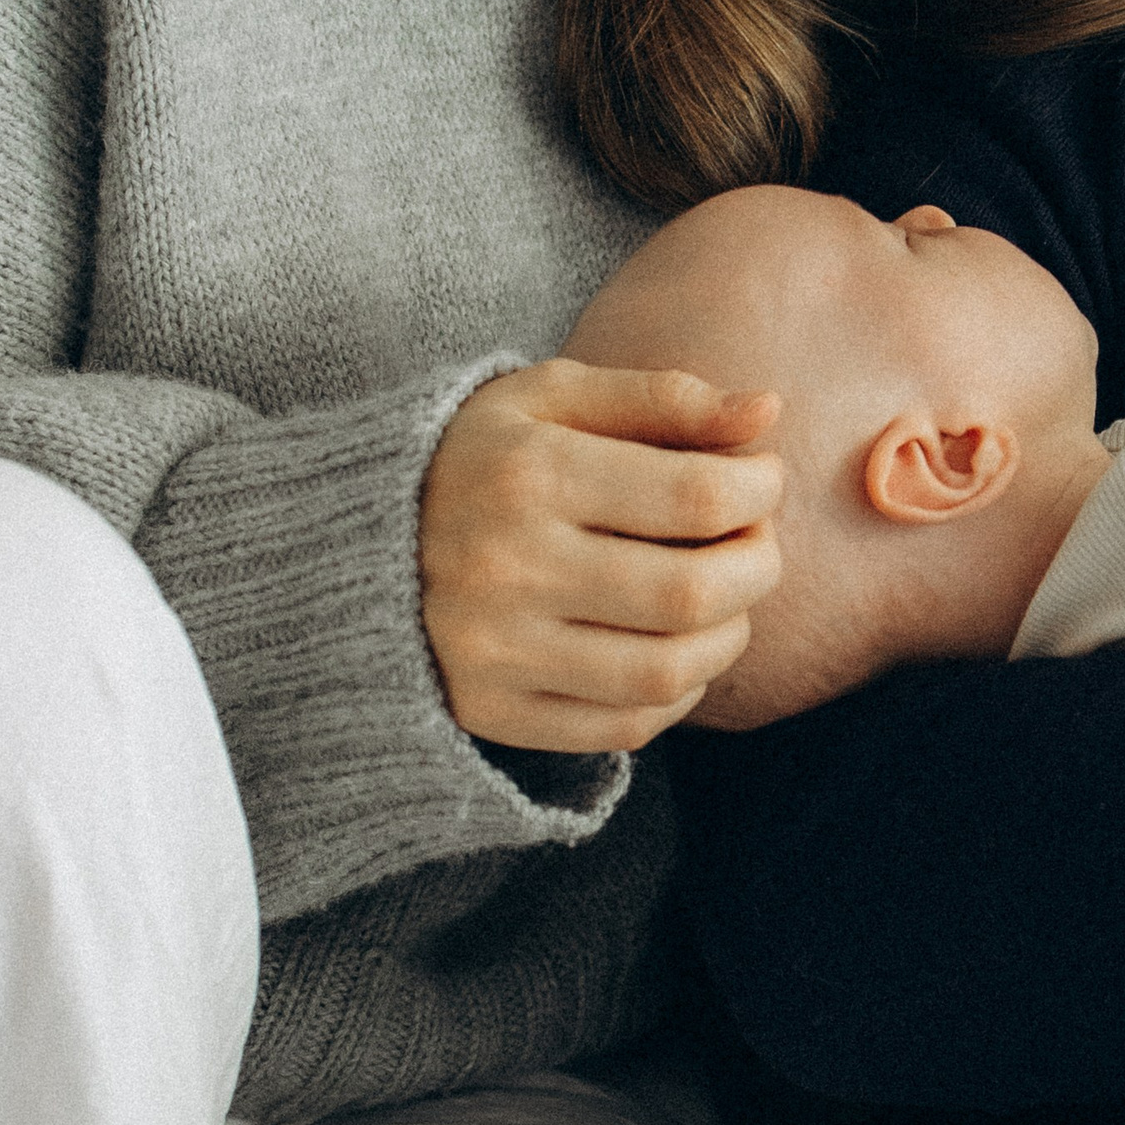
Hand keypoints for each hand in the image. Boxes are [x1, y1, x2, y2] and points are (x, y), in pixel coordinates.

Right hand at [420, 363, 783, 750]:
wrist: (355, 537)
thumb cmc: (485, 455)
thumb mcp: (558, 397)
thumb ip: (665, 398)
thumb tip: (769, 410)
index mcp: (529, 473)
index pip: (696, 497)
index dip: (759, 490)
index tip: (762, 478)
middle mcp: (508, 568)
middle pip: (692, 593)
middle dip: (758, 567)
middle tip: (756, 542)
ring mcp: (496, 651)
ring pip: (667, 672)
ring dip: (729, 637)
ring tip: (725, 598)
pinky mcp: (491, 711)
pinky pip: (624, 726)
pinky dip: (677, 695)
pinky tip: (676, 648)